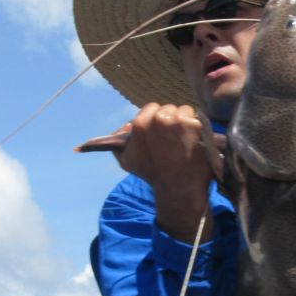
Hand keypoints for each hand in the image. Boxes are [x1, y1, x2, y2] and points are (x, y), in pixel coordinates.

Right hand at [115, 103, 213, 241]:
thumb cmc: (151, 173)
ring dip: (184, 122)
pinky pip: (196, 117)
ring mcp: (178, 121)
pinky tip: (193, 140)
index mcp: (141, 123)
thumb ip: (114, 146)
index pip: (150, 108)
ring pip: (183, 110)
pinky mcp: (195, 126)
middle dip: (169, 120)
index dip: (155, 120)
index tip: (158, 132)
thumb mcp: (126, 160)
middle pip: (167, 109)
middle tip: (171, 138)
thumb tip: (99, 140)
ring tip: (183, 140)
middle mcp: (159, 119)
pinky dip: (196, 127)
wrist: (178, 187)